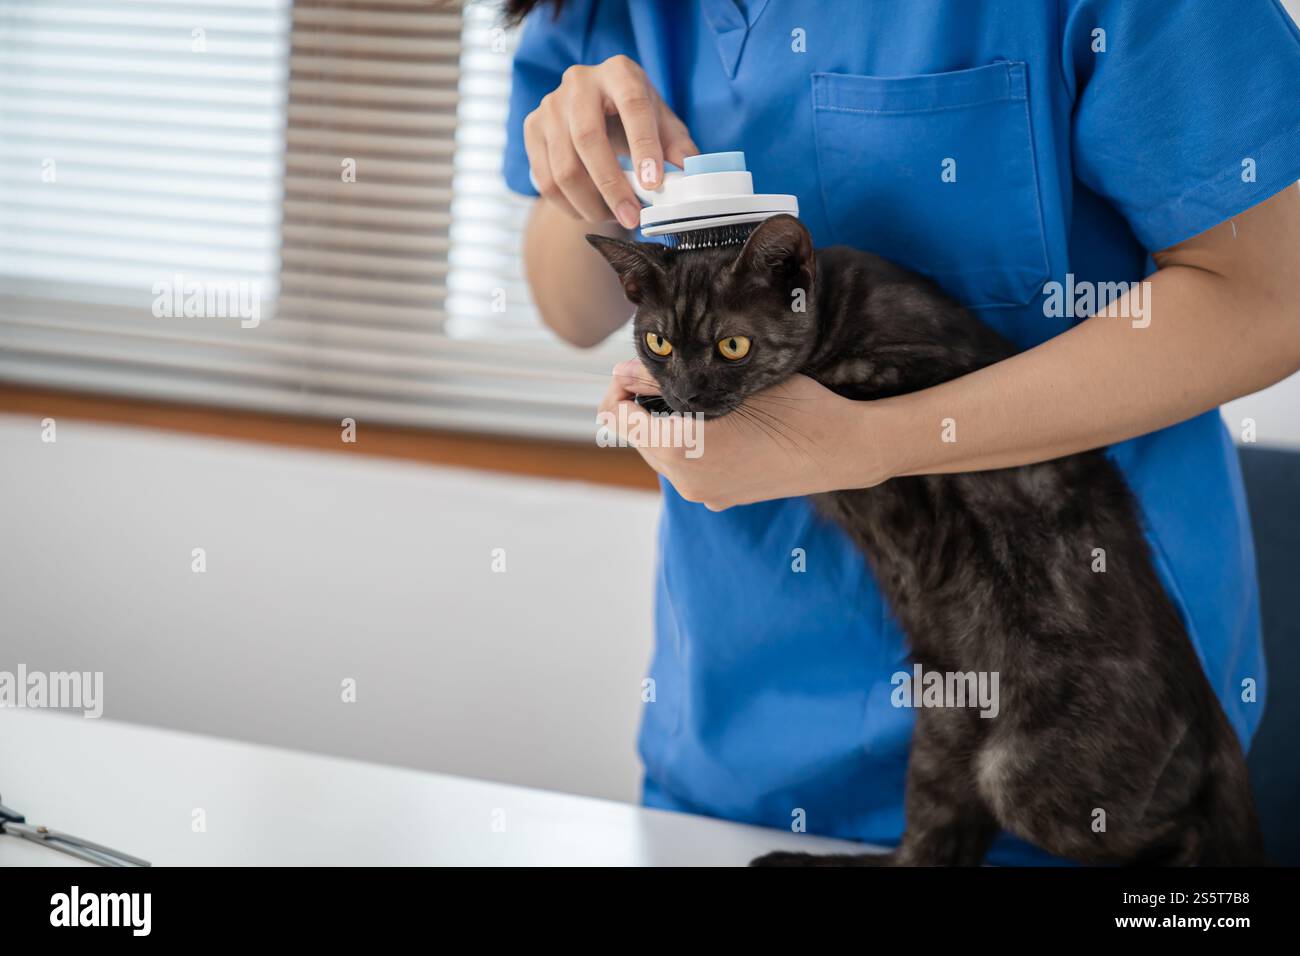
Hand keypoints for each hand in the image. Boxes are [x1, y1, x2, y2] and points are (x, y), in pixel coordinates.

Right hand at [524, 55, 697, 229]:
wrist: (594, 108)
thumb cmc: (634, 117)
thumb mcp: (662, 123)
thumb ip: (677, 146)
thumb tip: (689, 172)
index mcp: (619, 72)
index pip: (633, 106)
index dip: (643, 147)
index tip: (654, 185)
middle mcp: (579, 82)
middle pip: (588, 139)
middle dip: (611, 187)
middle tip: (631, 218)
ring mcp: (550, 105)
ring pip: (563, 167)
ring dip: (590, 203)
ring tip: (613, 216)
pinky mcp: (532, 128)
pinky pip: (545, 180)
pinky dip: (569, 206)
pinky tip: (591, 211)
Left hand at [600, 361, 895, 509]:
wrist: (847, 451)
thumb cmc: (798, 407)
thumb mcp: (731, 381)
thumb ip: (668, 379)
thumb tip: (622, 373)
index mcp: (681, 450)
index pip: (620, 419)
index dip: (620, 390)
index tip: (635, 369)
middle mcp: (686, 481)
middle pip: (638, 438)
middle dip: (644, 407)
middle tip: (668, 373)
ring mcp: (705, 494)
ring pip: (662, 454)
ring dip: (666, 425)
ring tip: (696, 394)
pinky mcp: (723, 499)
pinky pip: (688, 468)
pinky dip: (689, 444)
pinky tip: (718, 421)